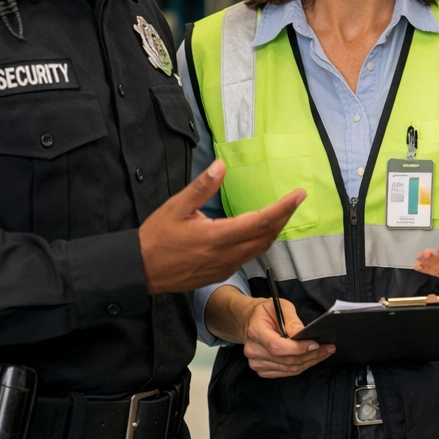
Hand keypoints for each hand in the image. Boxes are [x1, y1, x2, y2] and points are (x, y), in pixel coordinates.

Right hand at [139, 160, 304, 294]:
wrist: (140, 271)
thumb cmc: (156, 237)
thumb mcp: (176, 206)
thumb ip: (201, 187)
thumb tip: (221, 165)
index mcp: (218, 237)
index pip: (261, 221)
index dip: (283, 208)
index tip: (299, 195)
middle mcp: (227, 255)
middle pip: (267, 236)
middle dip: (284, 217)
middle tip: (294, 200)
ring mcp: (226, 267)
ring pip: (260, 248)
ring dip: (274, 230)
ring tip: (282, 212)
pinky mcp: (221, 273)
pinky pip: (249, 256)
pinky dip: (260, 241)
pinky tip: (259, 230)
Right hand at [241, 297, 334, 378]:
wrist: (250, 321)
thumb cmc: (267, 311)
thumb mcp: (280, 305)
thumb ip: (291, 319)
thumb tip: (301, 332)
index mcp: (255, 331)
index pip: (277, 346)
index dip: (298, 348)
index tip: (316, 344)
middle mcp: (253, 350)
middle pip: (285, 360)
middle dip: (310, 355)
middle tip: (328, 348)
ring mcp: (256, 363)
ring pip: (287, 368)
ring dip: (309, 362)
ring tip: (325, 353)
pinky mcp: (261, 370)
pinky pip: (285, 372)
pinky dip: (300, 367)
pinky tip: (312, 359)